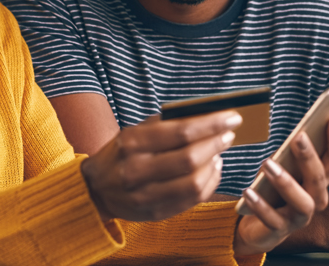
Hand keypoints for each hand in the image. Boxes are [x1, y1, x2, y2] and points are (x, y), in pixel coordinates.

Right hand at [81, 111, 240, 221]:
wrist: (96, 189)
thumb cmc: (121, 154)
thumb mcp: (134, 132)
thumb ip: (164, 124)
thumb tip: (203, 115)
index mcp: (132, 143)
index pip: (180, 132)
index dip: (211, 125)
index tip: (232, 117)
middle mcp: (136, 170)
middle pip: (189, 158)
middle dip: (215, 144)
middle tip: (229, 134)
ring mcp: (145, 195)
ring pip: (193, 183)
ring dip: (214, 165)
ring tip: (218, 152)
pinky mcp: (155, 213)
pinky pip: (192, 200)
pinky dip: (209, 183)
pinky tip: (211, 170)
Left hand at [234, 115, 328, 254]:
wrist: (258, 226)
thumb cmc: (274, 189)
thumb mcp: (284, 166)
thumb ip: (292, 152)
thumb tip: (299, 130)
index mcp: (319, 179)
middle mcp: (315, 198)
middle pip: (320, 179)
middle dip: (310, 157)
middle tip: (298, 137)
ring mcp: (299, 217)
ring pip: (302, 202)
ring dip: (286, 182)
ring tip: (267, 164)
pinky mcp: (279, 230)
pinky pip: (272, 219)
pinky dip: (260, 205)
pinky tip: (248, 191)